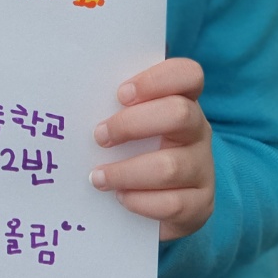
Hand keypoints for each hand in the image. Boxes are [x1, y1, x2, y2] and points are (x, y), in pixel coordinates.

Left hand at [89, 57, 213, 241]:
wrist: (168, 199)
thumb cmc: (139, 147)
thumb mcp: (134, 122)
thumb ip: (118, 107)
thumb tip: (75, 99)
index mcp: (184, 100)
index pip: (188, 74)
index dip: (156, 80)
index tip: (121, 94)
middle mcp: (199, 130)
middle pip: (179, 114)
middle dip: (131, 125)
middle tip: (99, 136)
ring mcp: (203, 167)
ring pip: (170, 167)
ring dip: (126, 172)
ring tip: (98, 177)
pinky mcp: (201, 203)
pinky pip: (172, 204)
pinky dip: (140, 201)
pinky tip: (121, 197)